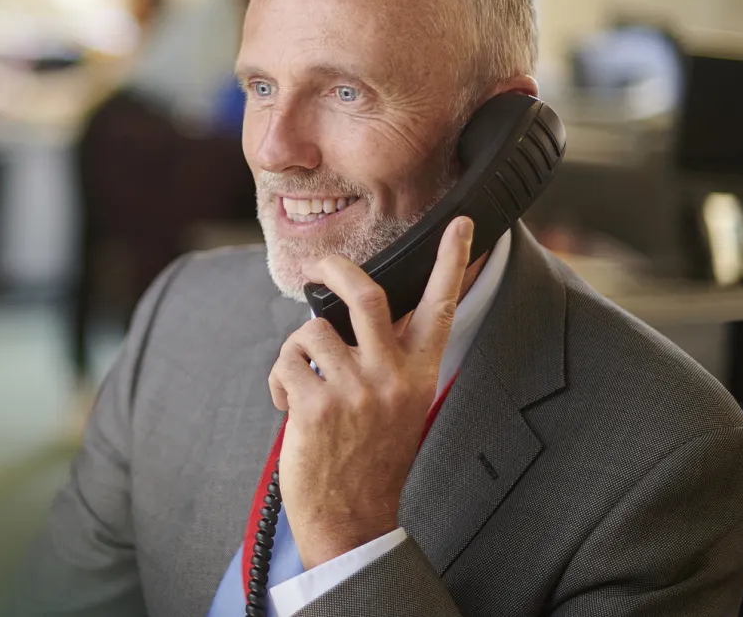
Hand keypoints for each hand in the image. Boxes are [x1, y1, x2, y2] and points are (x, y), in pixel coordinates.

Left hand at [267, 216, 473, 568]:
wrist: (352, 519)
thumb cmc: (370, 459)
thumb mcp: (398, 406)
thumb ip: (387, 361)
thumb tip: (354, 317)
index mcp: (419, 374)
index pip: (441, 308)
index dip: (451, 262)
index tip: (462, 224)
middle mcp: (392, 377)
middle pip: (365, 295)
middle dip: (336, 270)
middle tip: (321, 267)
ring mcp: (355, 390)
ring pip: (311, 331)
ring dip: (296, 352)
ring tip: (302, 384)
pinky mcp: (317, 404)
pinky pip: (287, 362)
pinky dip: (280, 380)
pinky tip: (290, 406)